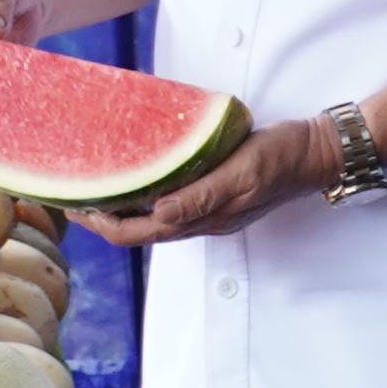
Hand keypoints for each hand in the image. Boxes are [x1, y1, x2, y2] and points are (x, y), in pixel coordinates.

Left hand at [75, 117, 332, 248]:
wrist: (317, 154)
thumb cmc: (282, 158)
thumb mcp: (242, 172)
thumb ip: (203, 195)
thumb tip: (159, 214)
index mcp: (204, 218)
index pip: (138, 232)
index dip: (102, 225)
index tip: (73, 208)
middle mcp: (201, 220)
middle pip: (138, 231)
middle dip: (101, 219)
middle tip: (70, 197)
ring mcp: (208, 209)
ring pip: (152, 219)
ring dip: (120, 209)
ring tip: (93, 188)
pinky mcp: (215, 194)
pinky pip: (170, 203)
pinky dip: (144, 195)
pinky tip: (135, 177)